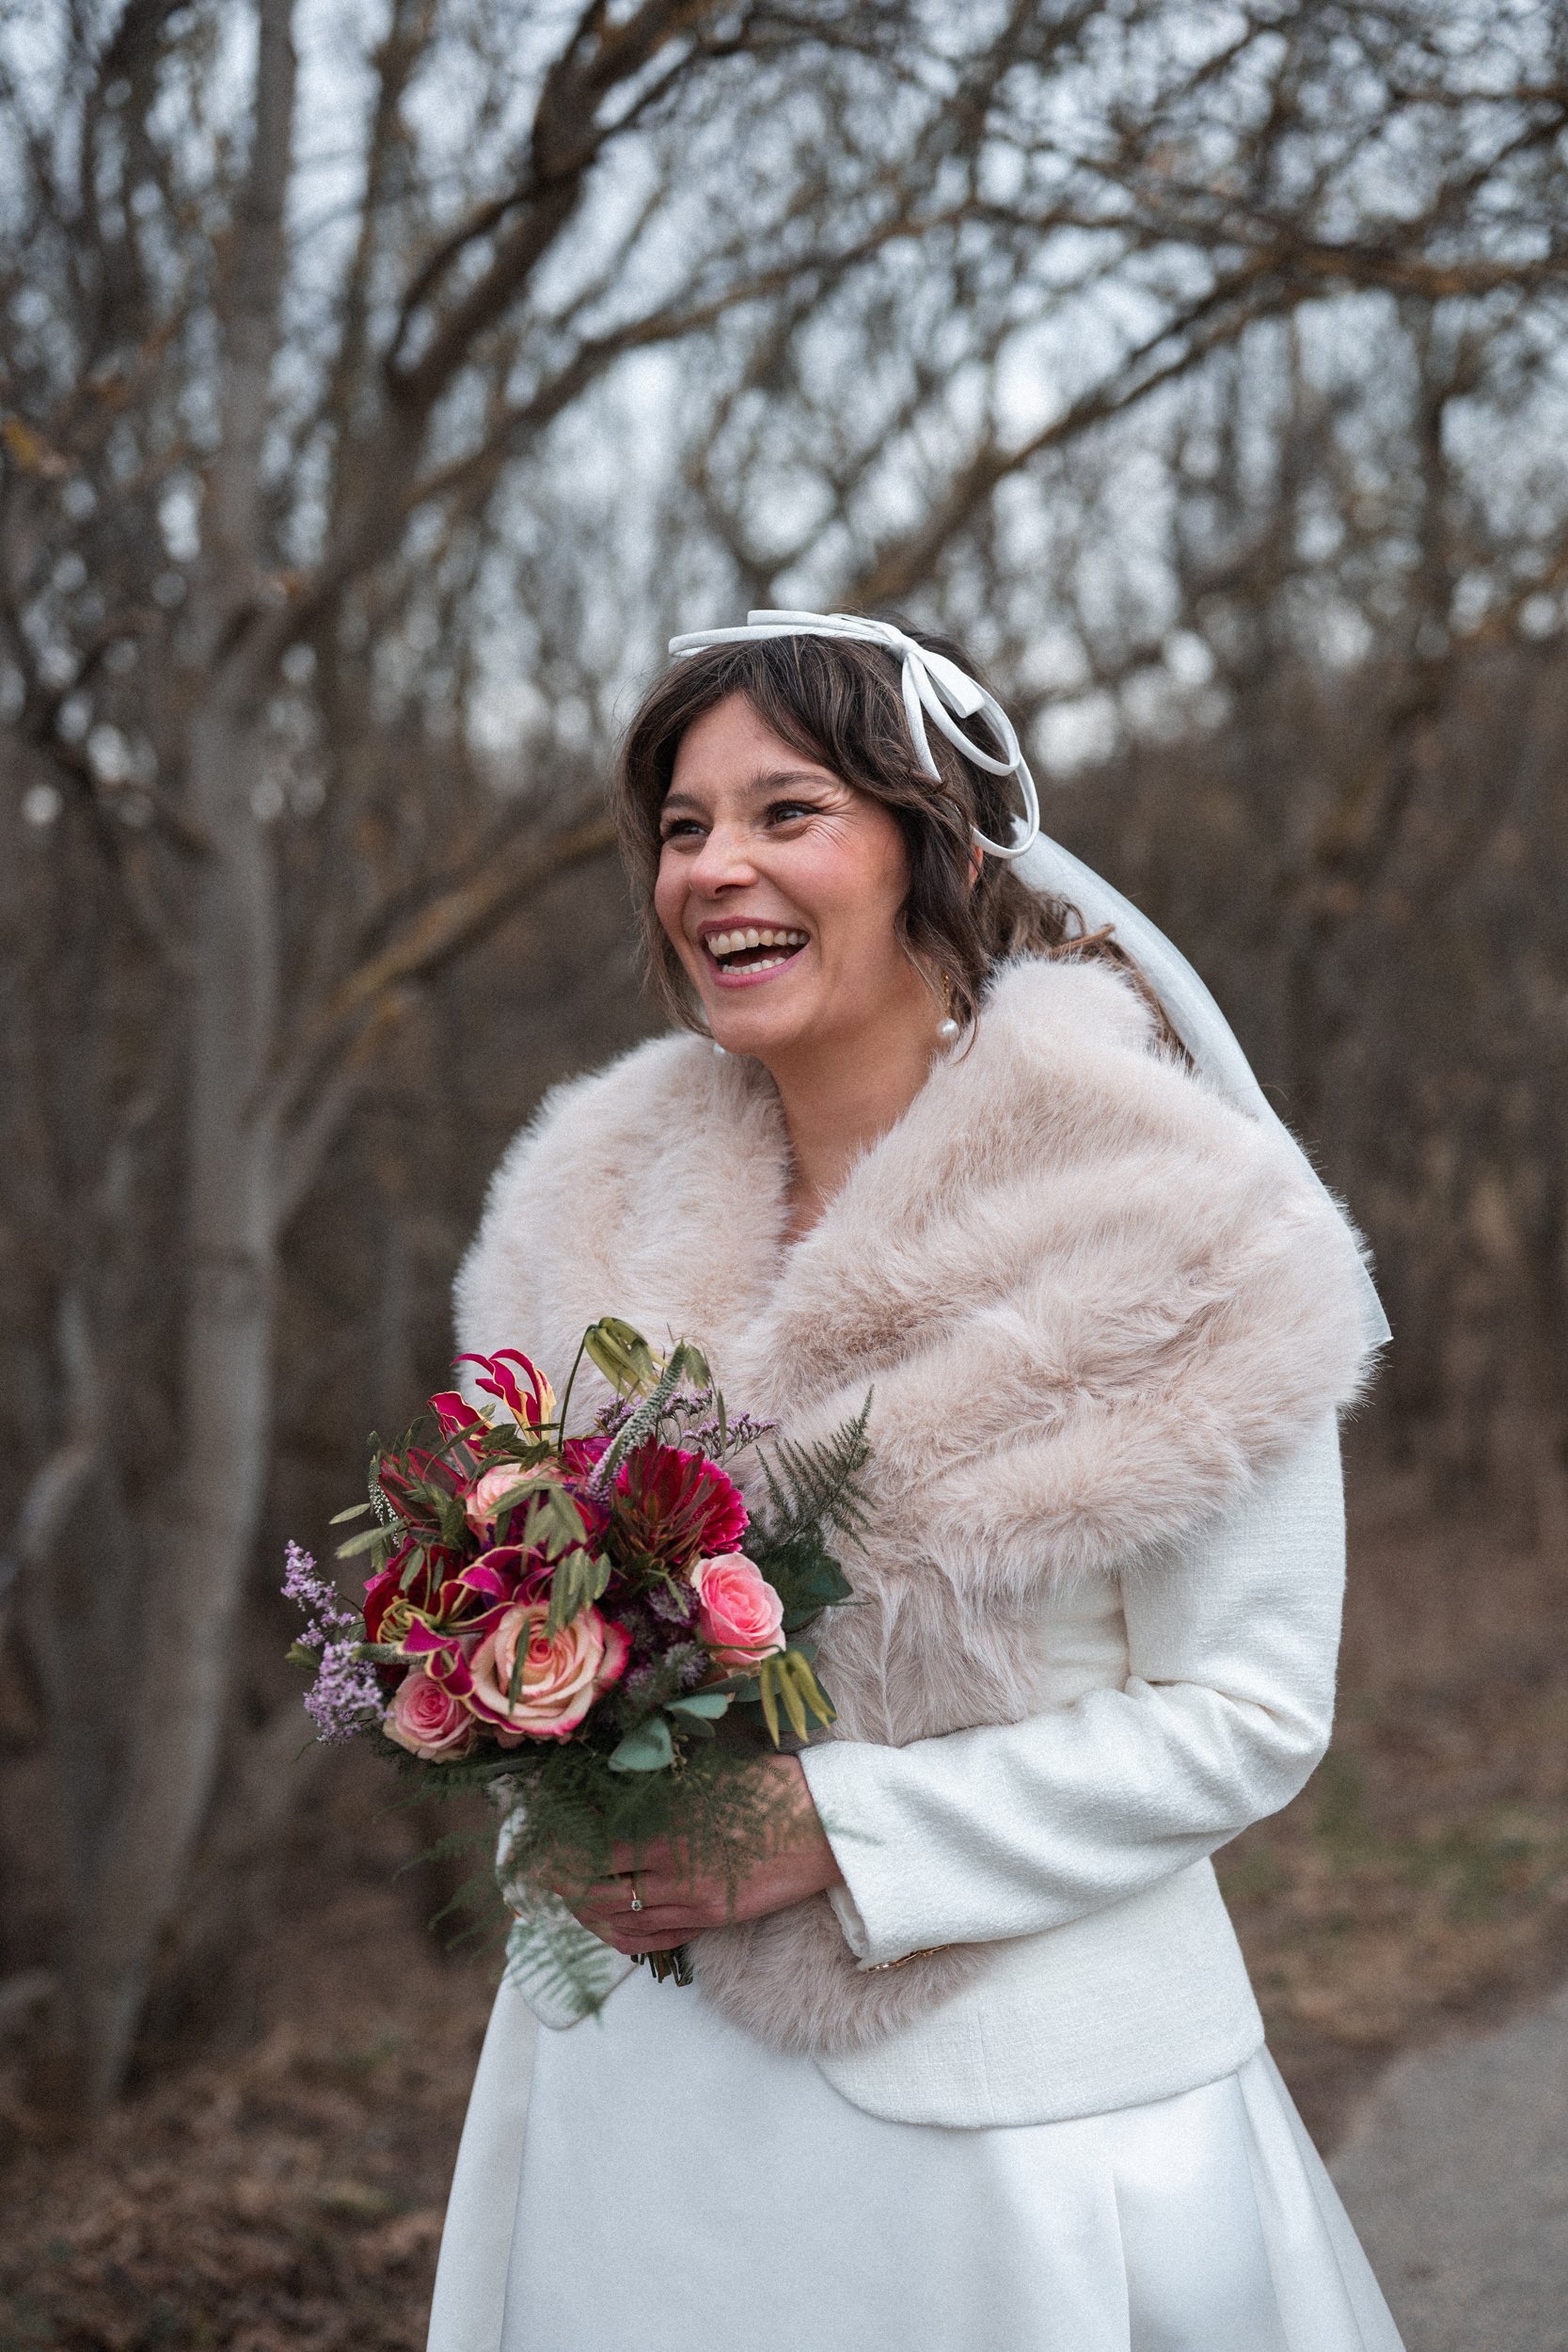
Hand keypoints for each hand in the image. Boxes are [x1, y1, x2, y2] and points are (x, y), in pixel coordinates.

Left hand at [563, 1752, 843, 1955]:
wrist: (828, 1831)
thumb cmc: (774, 1790)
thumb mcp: (715, 1774)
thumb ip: (665, 1782)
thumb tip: (619, 1774)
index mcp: (670, 1834)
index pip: (596, 1850)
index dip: (563, 1851)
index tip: (540, 1843)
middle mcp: (675, 1876)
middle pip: (599, 1891)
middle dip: (564, 1885)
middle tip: (539, 1875)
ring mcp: (693, 1904)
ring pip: (622, 1920)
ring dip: (588, 1912)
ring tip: (566, 1898)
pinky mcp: (712, 1920)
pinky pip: (656, 1938)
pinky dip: (624, 1936)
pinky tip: (610, 1927)